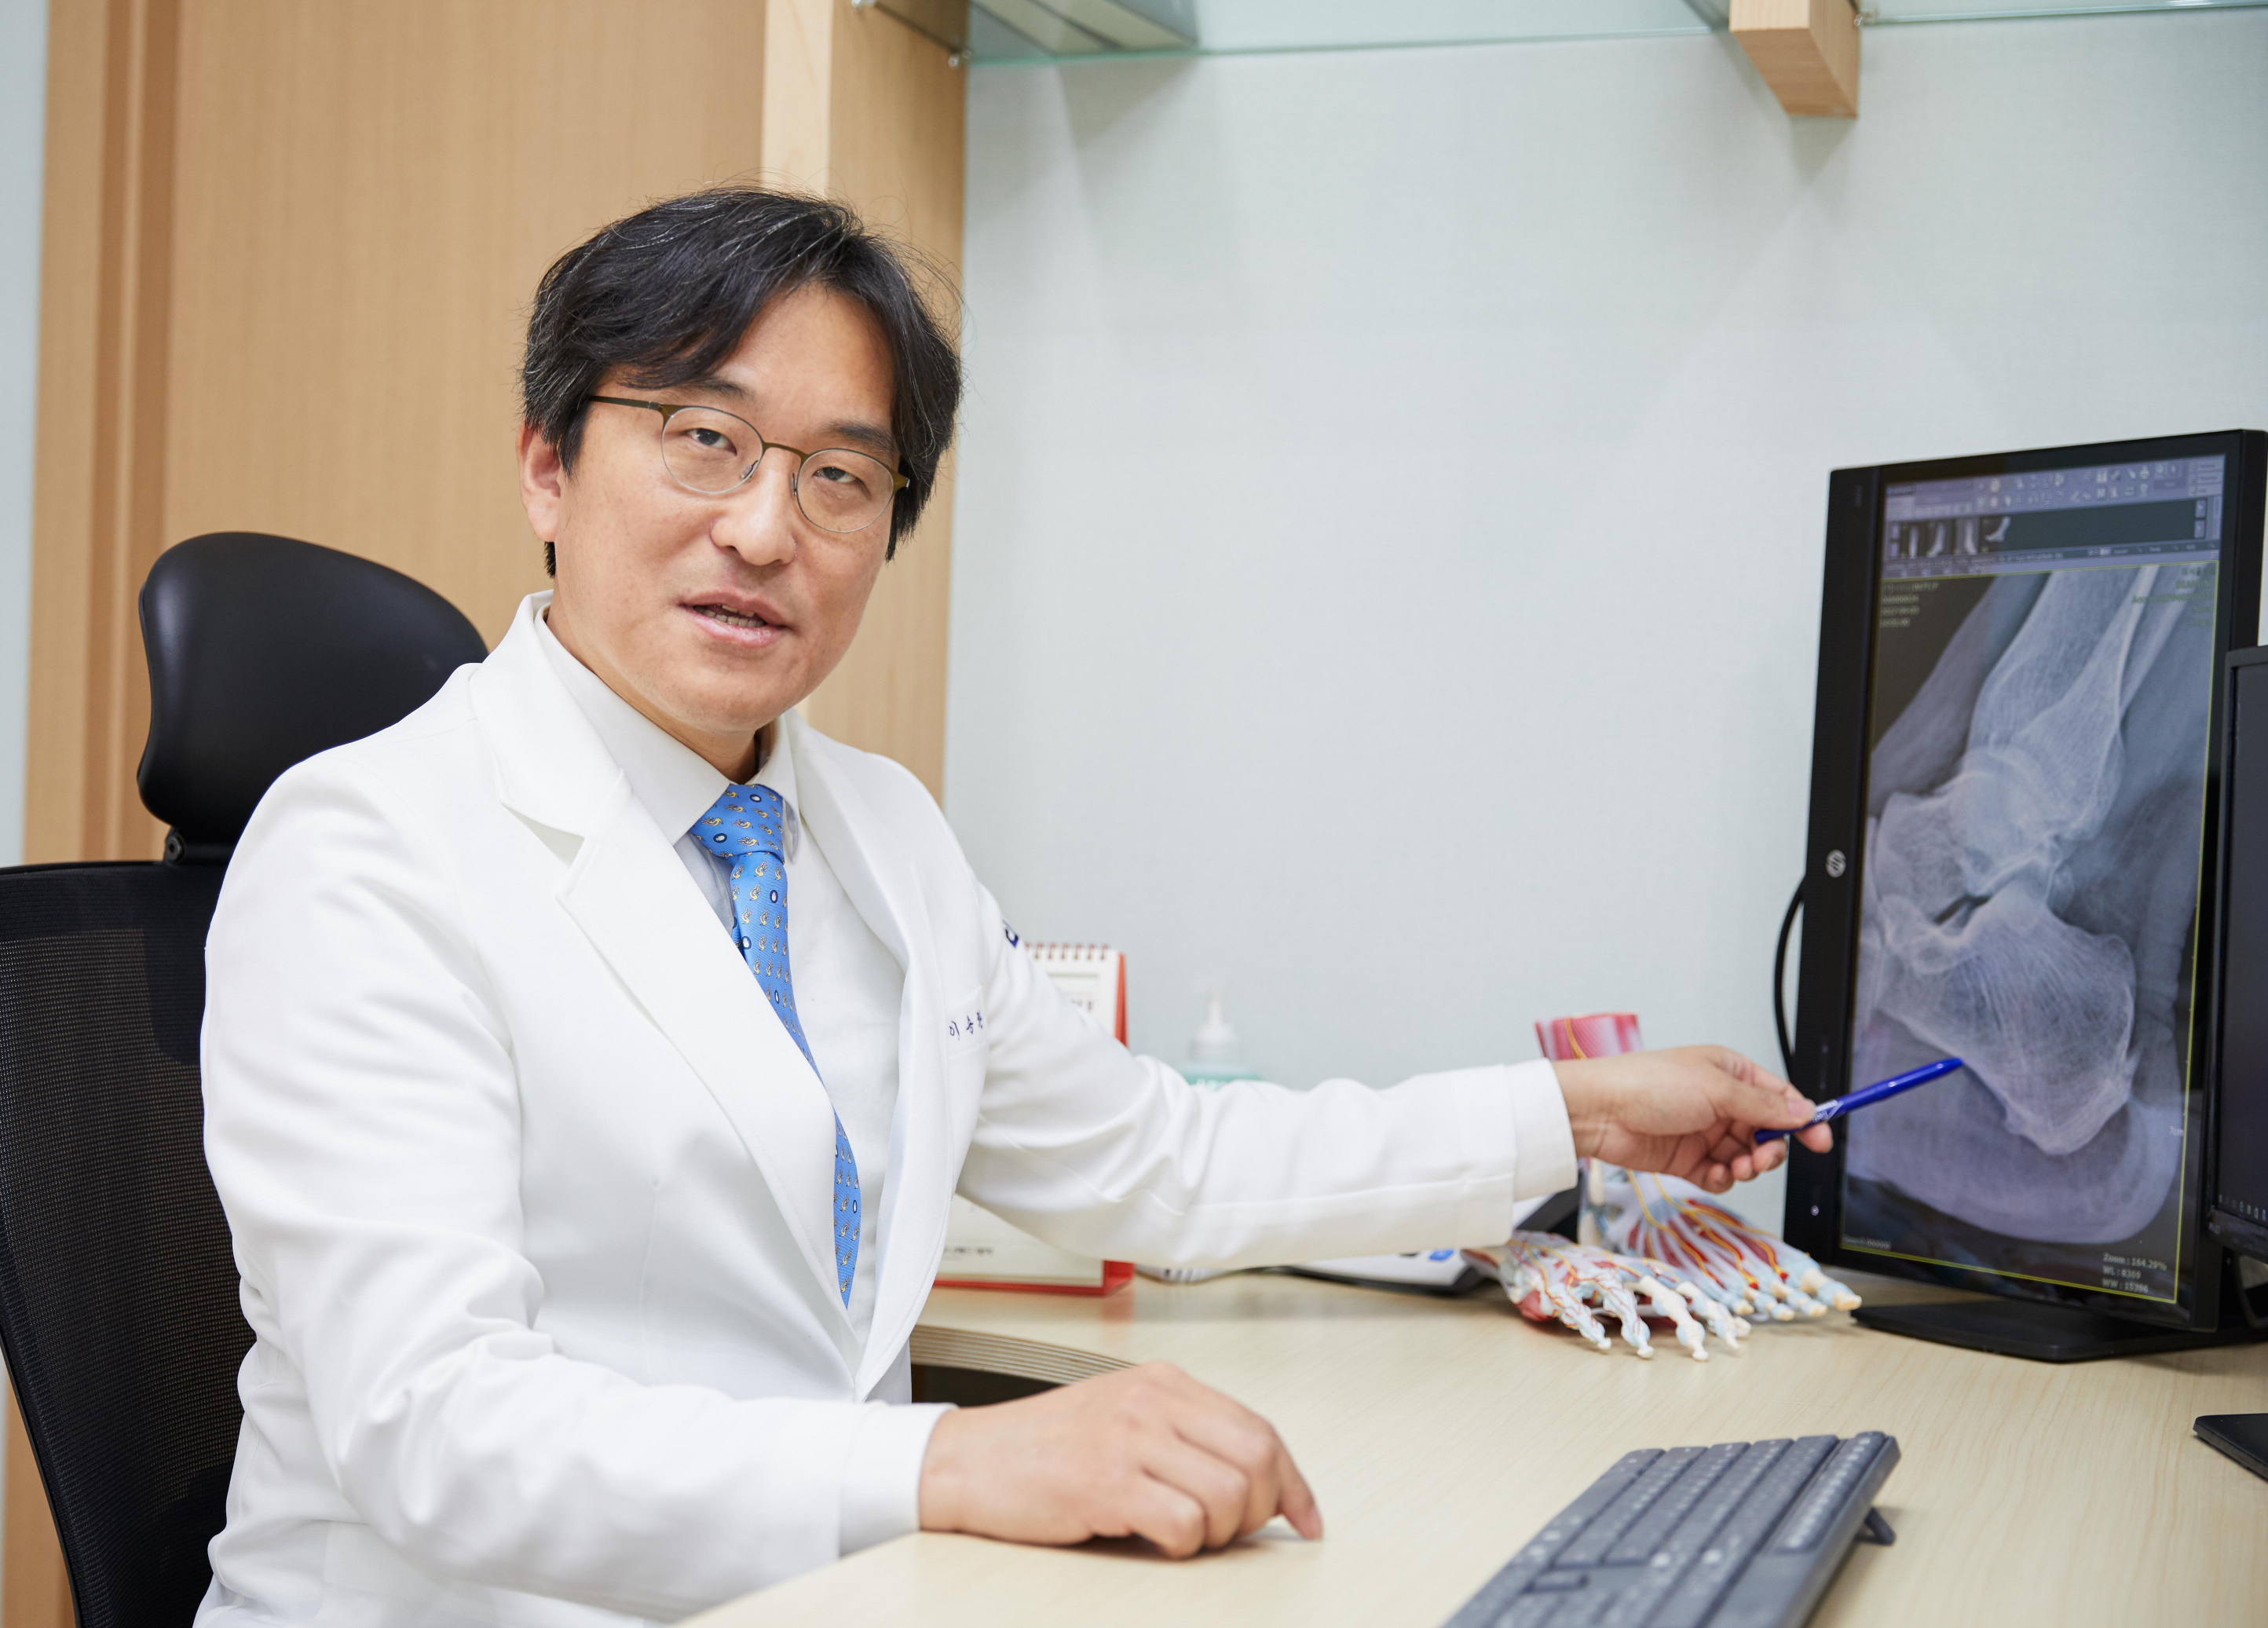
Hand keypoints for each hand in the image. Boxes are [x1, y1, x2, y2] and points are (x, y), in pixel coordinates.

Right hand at [917, 1361, 1321, 1556]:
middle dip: (1261, 1509)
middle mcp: (1152, 1402)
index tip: (1305, 1516)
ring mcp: (1129, 1440)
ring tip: (1186, 1535)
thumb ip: (1182, 1433)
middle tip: (1233, 1532)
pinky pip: (1183, 1524)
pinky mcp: (1106, 1483)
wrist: (966, 1461)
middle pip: (1256, 1458)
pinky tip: (1156, 1540)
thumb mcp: (1121, 1416)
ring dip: (1219, 1533)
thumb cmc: (1041, 1447)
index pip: (1258, 1429)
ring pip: (1228, 1495)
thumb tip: (1253, 1477)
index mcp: (1162, 1382)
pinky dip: (1183, 1546)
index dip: (1293, 1481)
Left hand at [1551, 1045, 1831, 1191]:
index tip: (1820, 1142)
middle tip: (1762, 1156)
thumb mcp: (1716, 1089)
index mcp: (1730, 1073)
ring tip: (1736, 1166)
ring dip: (1748, 1166)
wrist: (1599, 1111)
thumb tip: (1803, 1112)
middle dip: (1771, 1148)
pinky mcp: (1687, 1159)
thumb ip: (1762, 1106)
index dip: (1802, 1120)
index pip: (1779, 1098)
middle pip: (1766, 1133)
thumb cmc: (1649, 1085)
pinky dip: (1723, 1179)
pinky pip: (1720, 1175)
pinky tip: (1714, 1175)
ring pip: (1746, 1157)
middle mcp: (1720, 1102)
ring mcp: (1703, 1131)